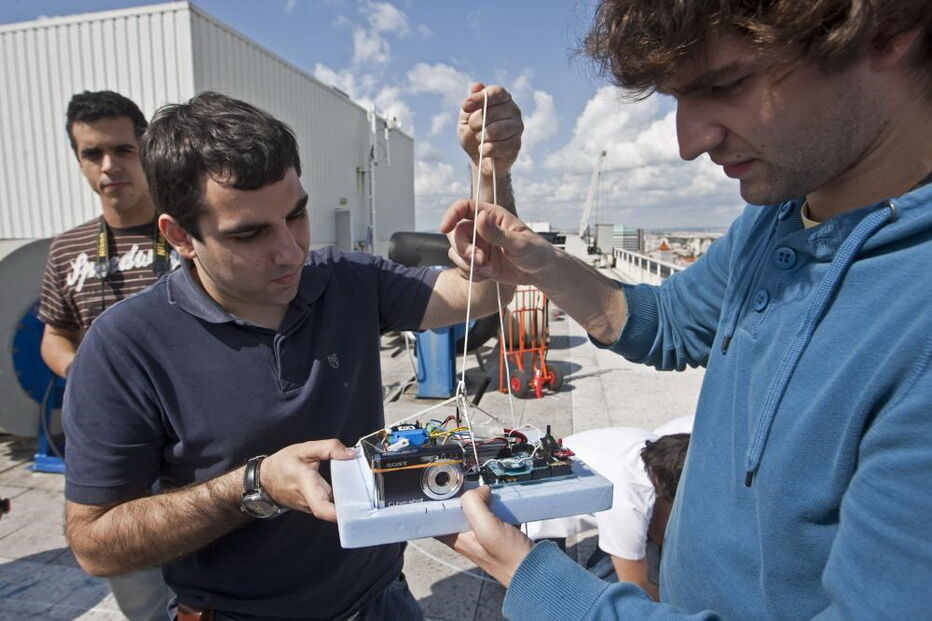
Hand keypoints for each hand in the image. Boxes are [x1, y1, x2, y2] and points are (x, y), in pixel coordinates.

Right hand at [260, 439, 355, 521]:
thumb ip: (329, 448)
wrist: (264, 479)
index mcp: (306, 484)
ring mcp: (310, 507)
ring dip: (345, 501)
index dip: (337, 513)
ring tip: (360, 489)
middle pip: (333, 508)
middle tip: (368, 494)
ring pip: (331, 507)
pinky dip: (338, 499)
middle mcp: (308, 501)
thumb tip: (351, 454)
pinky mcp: (311, 508)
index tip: (354, 511)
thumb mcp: (304, 449)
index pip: (321, 507)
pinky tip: (348, 490)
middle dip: (351, 503)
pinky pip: (327, 505)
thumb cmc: (282, 464)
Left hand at [439, 486, 532, 586]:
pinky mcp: (496, 530)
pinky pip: (492, 511)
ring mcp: (481, 532)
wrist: (535, 568)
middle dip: (466, 495)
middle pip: (457, 506)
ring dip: (483, 498)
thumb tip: (478, 489)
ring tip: (490, 496)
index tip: (451, 486)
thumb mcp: (487, 529)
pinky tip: (502, 503)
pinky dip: (497, 504)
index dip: (442, 499)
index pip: (437, 514)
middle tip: (476, 490)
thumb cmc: (509, 558)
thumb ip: (474, 504)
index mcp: (454, 537)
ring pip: (475, 507)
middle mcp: (464, 535)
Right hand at [440, 199, 557, 285]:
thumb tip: (480, 217)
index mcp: (491, 216)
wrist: (540, 272)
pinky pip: (463, 269)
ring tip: (490, 272)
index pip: (464, 207)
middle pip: (456, 233)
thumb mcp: (520, 243)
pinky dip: (472, 275)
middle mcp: (481, 229)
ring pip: (456, 253)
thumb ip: (498, 233)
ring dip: (469, 266)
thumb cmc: (536, 252)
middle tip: (482, 262)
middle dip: (465, 250)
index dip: (451, 215)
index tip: (444, 228)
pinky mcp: (478, 263)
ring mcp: (478, 246)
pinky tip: (489, 276)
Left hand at [458, 83, 522, 175]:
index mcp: (503, 99)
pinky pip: (496, 146)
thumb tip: (476, 87)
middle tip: (473, 129)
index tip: (465, 107)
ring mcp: (517, 128)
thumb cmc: (472, 133)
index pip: (496, 92)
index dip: (479, 98)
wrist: (478, 157)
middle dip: (475, 122)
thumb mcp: (465, 117)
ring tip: (479, 139)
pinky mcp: (516, 145)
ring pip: (496, 130)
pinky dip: (485, 149)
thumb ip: (470, 103)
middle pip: (492, 112)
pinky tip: (484, 150)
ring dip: (481, 137)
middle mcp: (514, 111)